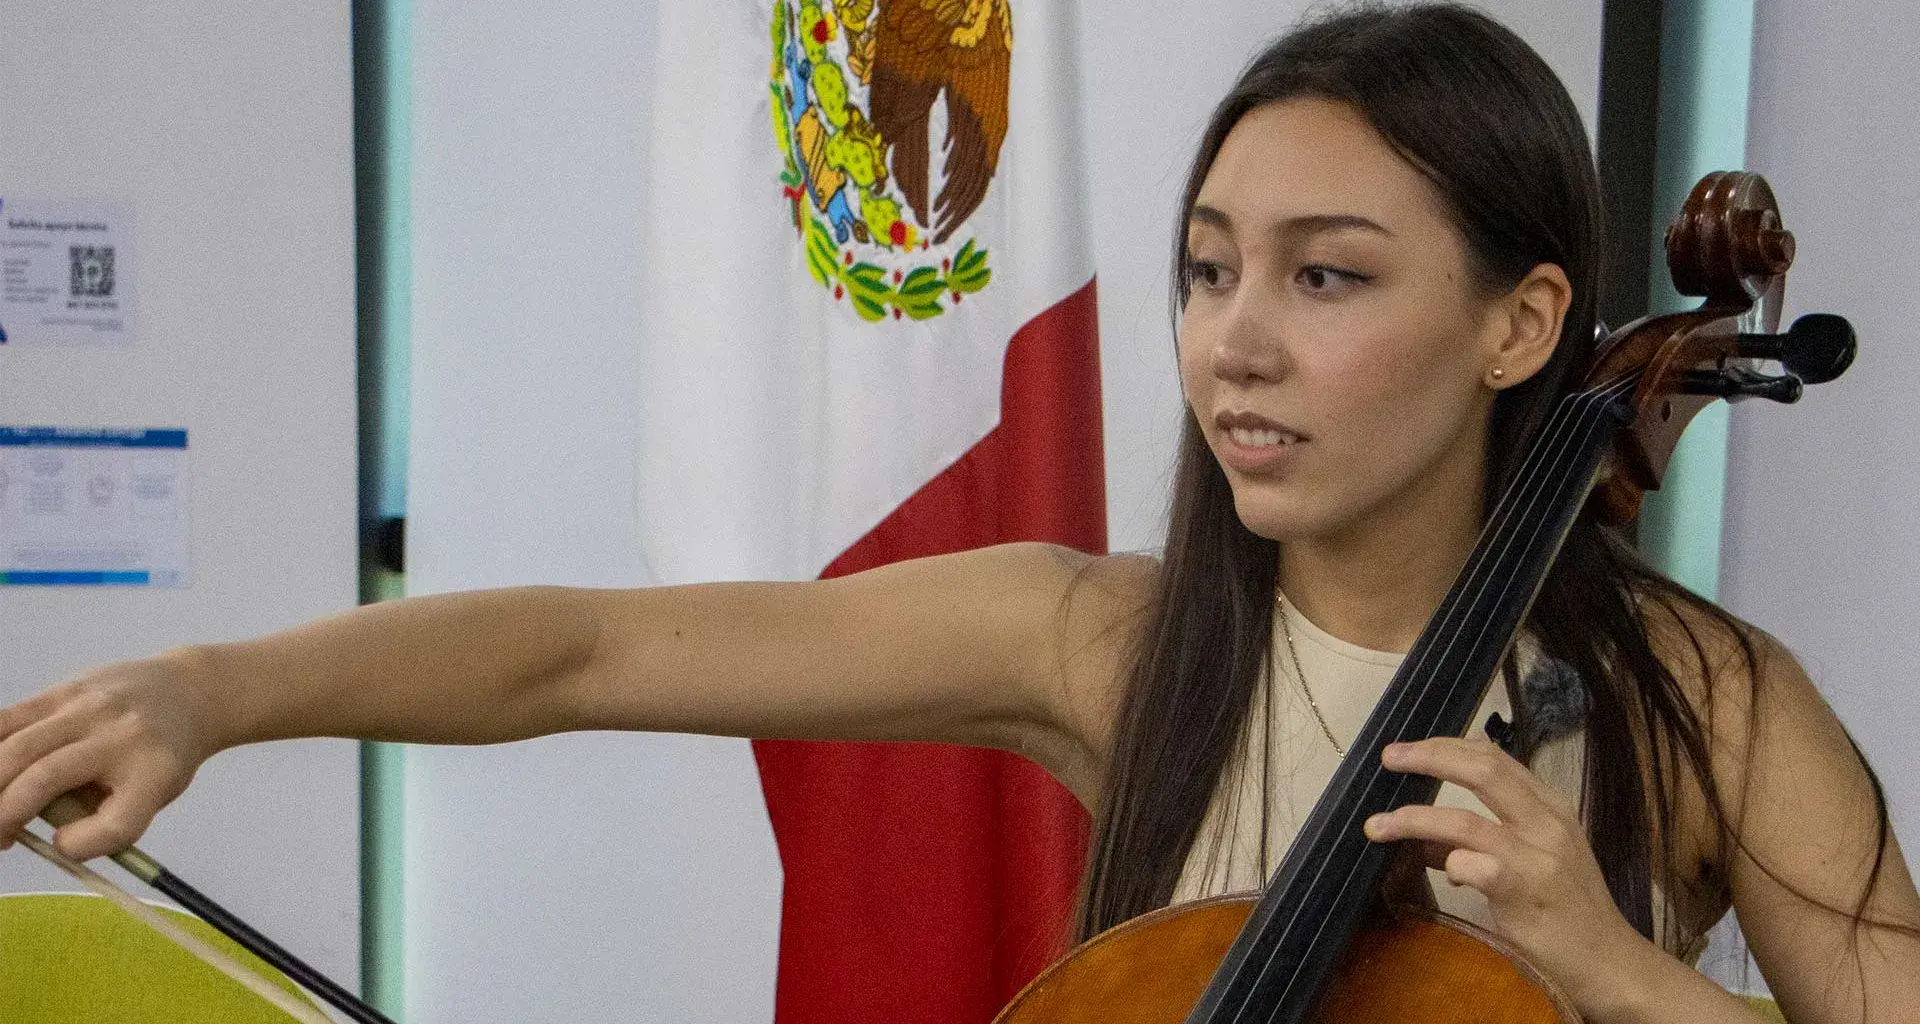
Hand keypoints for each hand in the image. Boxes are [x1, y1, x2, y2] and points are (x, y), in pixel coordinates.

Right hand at [0, 649, 217, 860]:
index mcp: (156, 772)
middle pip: (47, 778)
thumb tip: (37, 832)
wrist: (188, 692)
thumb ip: (101, 818)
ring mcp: (90, 708)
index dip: (81, 845)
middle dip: (5, 816)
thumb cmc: (162, 756)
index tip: (63, 846)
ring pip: (18, 748)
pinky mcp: (64, 690)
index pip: (118, 823)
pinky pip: (9, 720)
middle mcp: (123, 736)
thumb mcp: (151, 793)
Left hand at [1362, 736, 1657, 1011]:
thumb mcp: (1531, 863)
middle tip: (1389, 759)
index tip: (1410, 749)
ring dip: (1412, 819)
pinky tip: (1446, 877)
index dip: (1447, 747)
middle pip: (1483, 770)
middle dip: (1428, 757)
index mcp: (1550, 808)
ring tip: (1376, 825)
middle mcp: (1547, 823)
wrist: (1609, 962)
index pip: (1495, 759)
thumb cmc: (1567, 912)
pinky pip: (1472, 866)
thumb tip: (1426, 840)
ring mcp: (1538, 855)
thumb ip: (1482, 843)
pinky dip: (1448, 865)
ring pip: (1463, 820)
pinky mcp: (1527, 891)